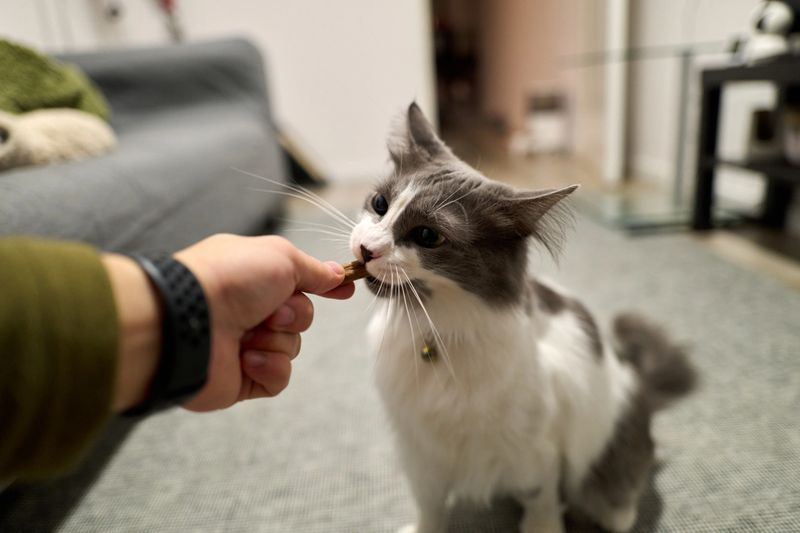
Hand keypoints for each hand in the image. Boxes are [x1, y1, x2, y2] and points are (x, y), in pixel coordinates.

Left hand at [107, 234, 353, 411]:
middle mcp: (248, 309)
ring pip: (291, 347)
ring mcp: (244, 344)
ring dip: (277, 341)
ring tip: (249, 335)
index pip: (298, 282)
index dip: (323, 286)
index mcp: (253, 277)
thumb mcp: (281, 257)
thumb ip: (313, 269)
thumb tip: (337, 274)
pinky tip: (247, 358)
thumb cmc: (229, 279)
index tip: (344, 290)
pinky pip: (279, 377)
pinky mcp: (242, 378)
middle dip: (294, 315)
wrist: (189, 322)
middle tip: (271, 312)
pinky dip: (269, 367)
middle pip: (300, 317)